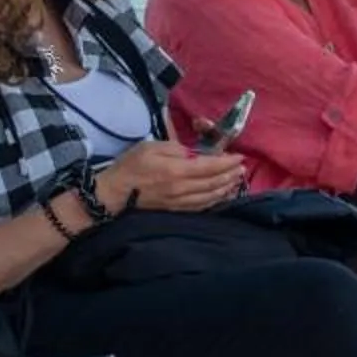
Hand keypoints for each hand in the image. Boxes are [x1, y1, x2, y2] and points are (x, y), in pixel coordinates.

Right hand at [96, 138, 247, 214]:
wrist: (113, 194)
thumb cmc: (131, 166)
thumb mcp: (152, 147)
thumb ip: (176, 148)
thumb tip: (194, 154)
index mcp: (177, 171)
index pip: (210, 166)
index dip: (227, 162)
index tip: (239, 157)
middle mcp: (182, 188)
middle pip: (213, 182)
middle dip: (230, 175)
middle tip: (243, 168)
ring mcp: (179, 202)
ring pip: (210, 196)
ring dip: (226, 188)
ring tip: (237, 181)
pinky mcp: (175, 210)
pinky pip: (200, 206)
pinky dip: (214, 200)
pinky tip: (221, 196)